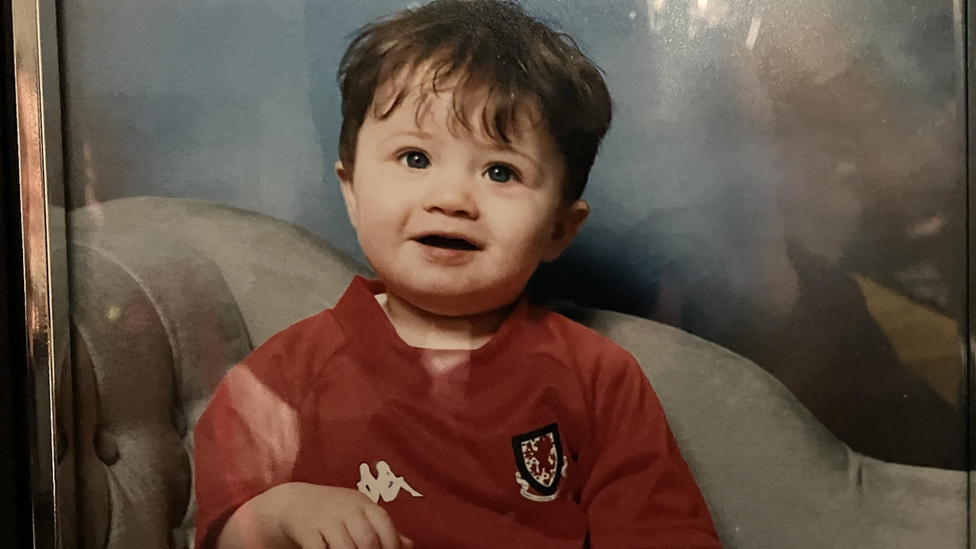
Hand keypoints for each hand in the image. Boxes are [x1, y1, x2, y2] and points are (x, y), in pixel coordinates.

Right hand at [218, 482, 414, 548]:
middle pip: (366, 539)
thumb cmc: (334, 512)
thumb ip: (382, 529)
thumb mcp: (358, 514)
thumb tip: (408, 545)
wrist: (292, 503)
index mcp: (363, 503)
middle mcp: (346, 508)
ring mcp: (325, 518)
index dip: (391, 545)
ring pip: (345, 548)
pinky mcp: (306, 530)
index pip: (384, 524)